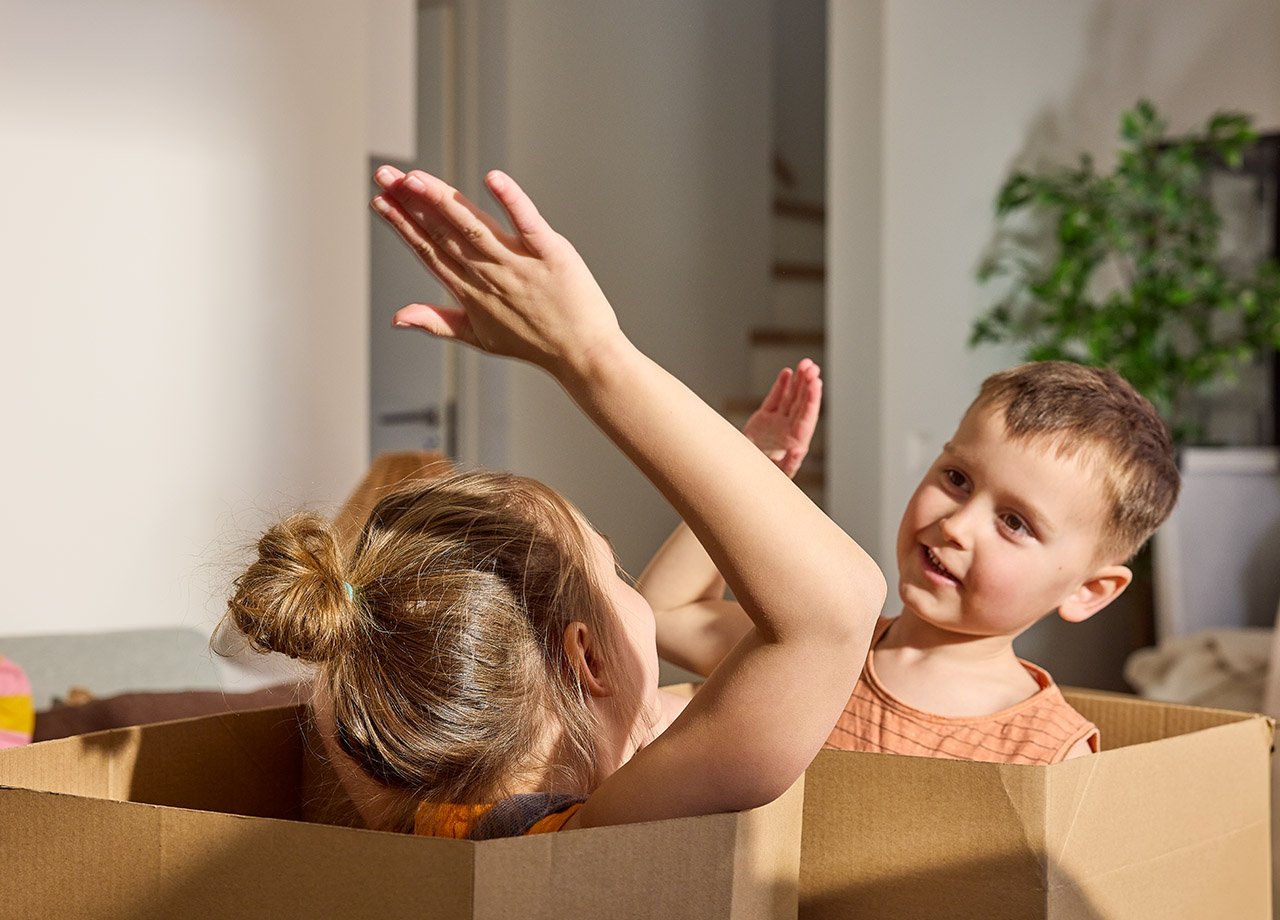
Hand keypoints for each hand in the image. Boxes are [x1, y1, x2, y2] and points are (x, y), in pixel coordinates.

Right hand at [370, 166, 624, 375]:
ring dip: (443, 200)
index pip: (428, 250)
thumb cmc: (533, 344)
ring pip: (473, 225)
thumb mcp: (478, 337)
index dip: (402, 224)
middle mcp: (489, 274)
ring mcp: (519, 262)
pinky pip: (527, 221)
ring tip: (415, 178)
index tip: (380, 200)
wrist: (582, 355)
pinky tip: (491, 178)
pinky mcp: (551, 252)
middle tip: (385, 175)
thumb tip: (396, 318)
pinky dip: (511, 200)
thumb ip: (436, 321)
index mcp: (469, 291)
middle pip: (443, 232)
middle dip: (410, 203)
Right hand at [741, 359, 821, 478]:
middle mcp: (789, 431)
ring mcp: (777, 424)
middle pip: (802, 404)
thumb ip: (788, 463)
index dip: (811, 400)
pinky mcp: (764, 420)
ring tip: (804, 364)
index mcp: (795, 442)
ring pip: (791, 399)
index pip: (806, 417)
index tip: (815, 383)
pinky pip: (775, 400)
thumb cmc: (760, 481)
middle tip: (811, 367)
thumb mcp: (775, 475)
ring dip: (798, 382)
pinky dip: (781, 387)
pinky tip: (787, 373)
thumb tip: (799, 449)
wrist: (739, 477)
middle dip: (807, 385)